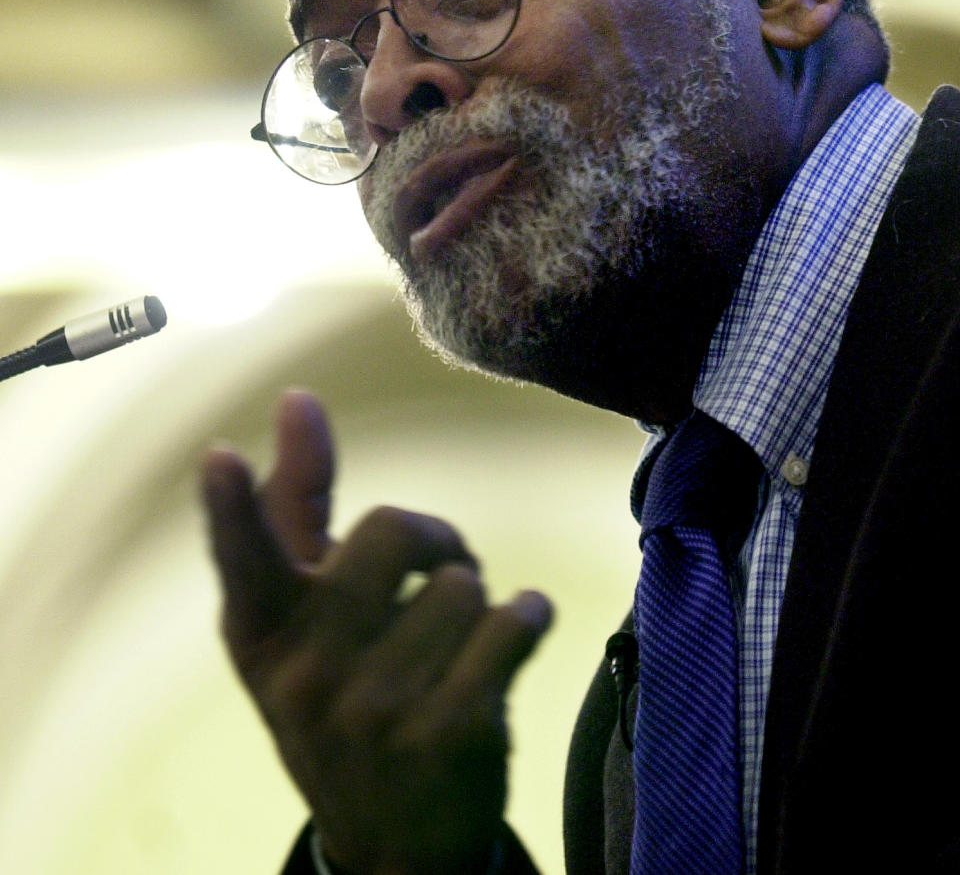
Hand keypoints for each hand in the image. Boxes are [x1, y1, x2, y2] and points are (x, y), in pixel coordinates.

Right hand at [201, 389, 552, 874]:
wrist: (396, 847)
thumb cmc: (342, 692)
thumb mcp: (301, 616)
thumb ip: (298, 505)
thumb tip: (296, 398)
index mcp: (263, 635)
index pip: (243, 560)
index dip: (229, 505)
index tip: (219, 457)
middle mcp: (308, 675)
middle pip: (395, 529)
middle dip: (435, 541)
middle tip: (437, 576)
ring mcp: (379, 712)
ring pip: (466, 582)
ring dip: (476, 602)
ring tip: (456, 645)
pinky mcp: (453, 734)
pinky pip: (515, 622)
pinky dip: (529, 619)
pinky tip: (513, 643)